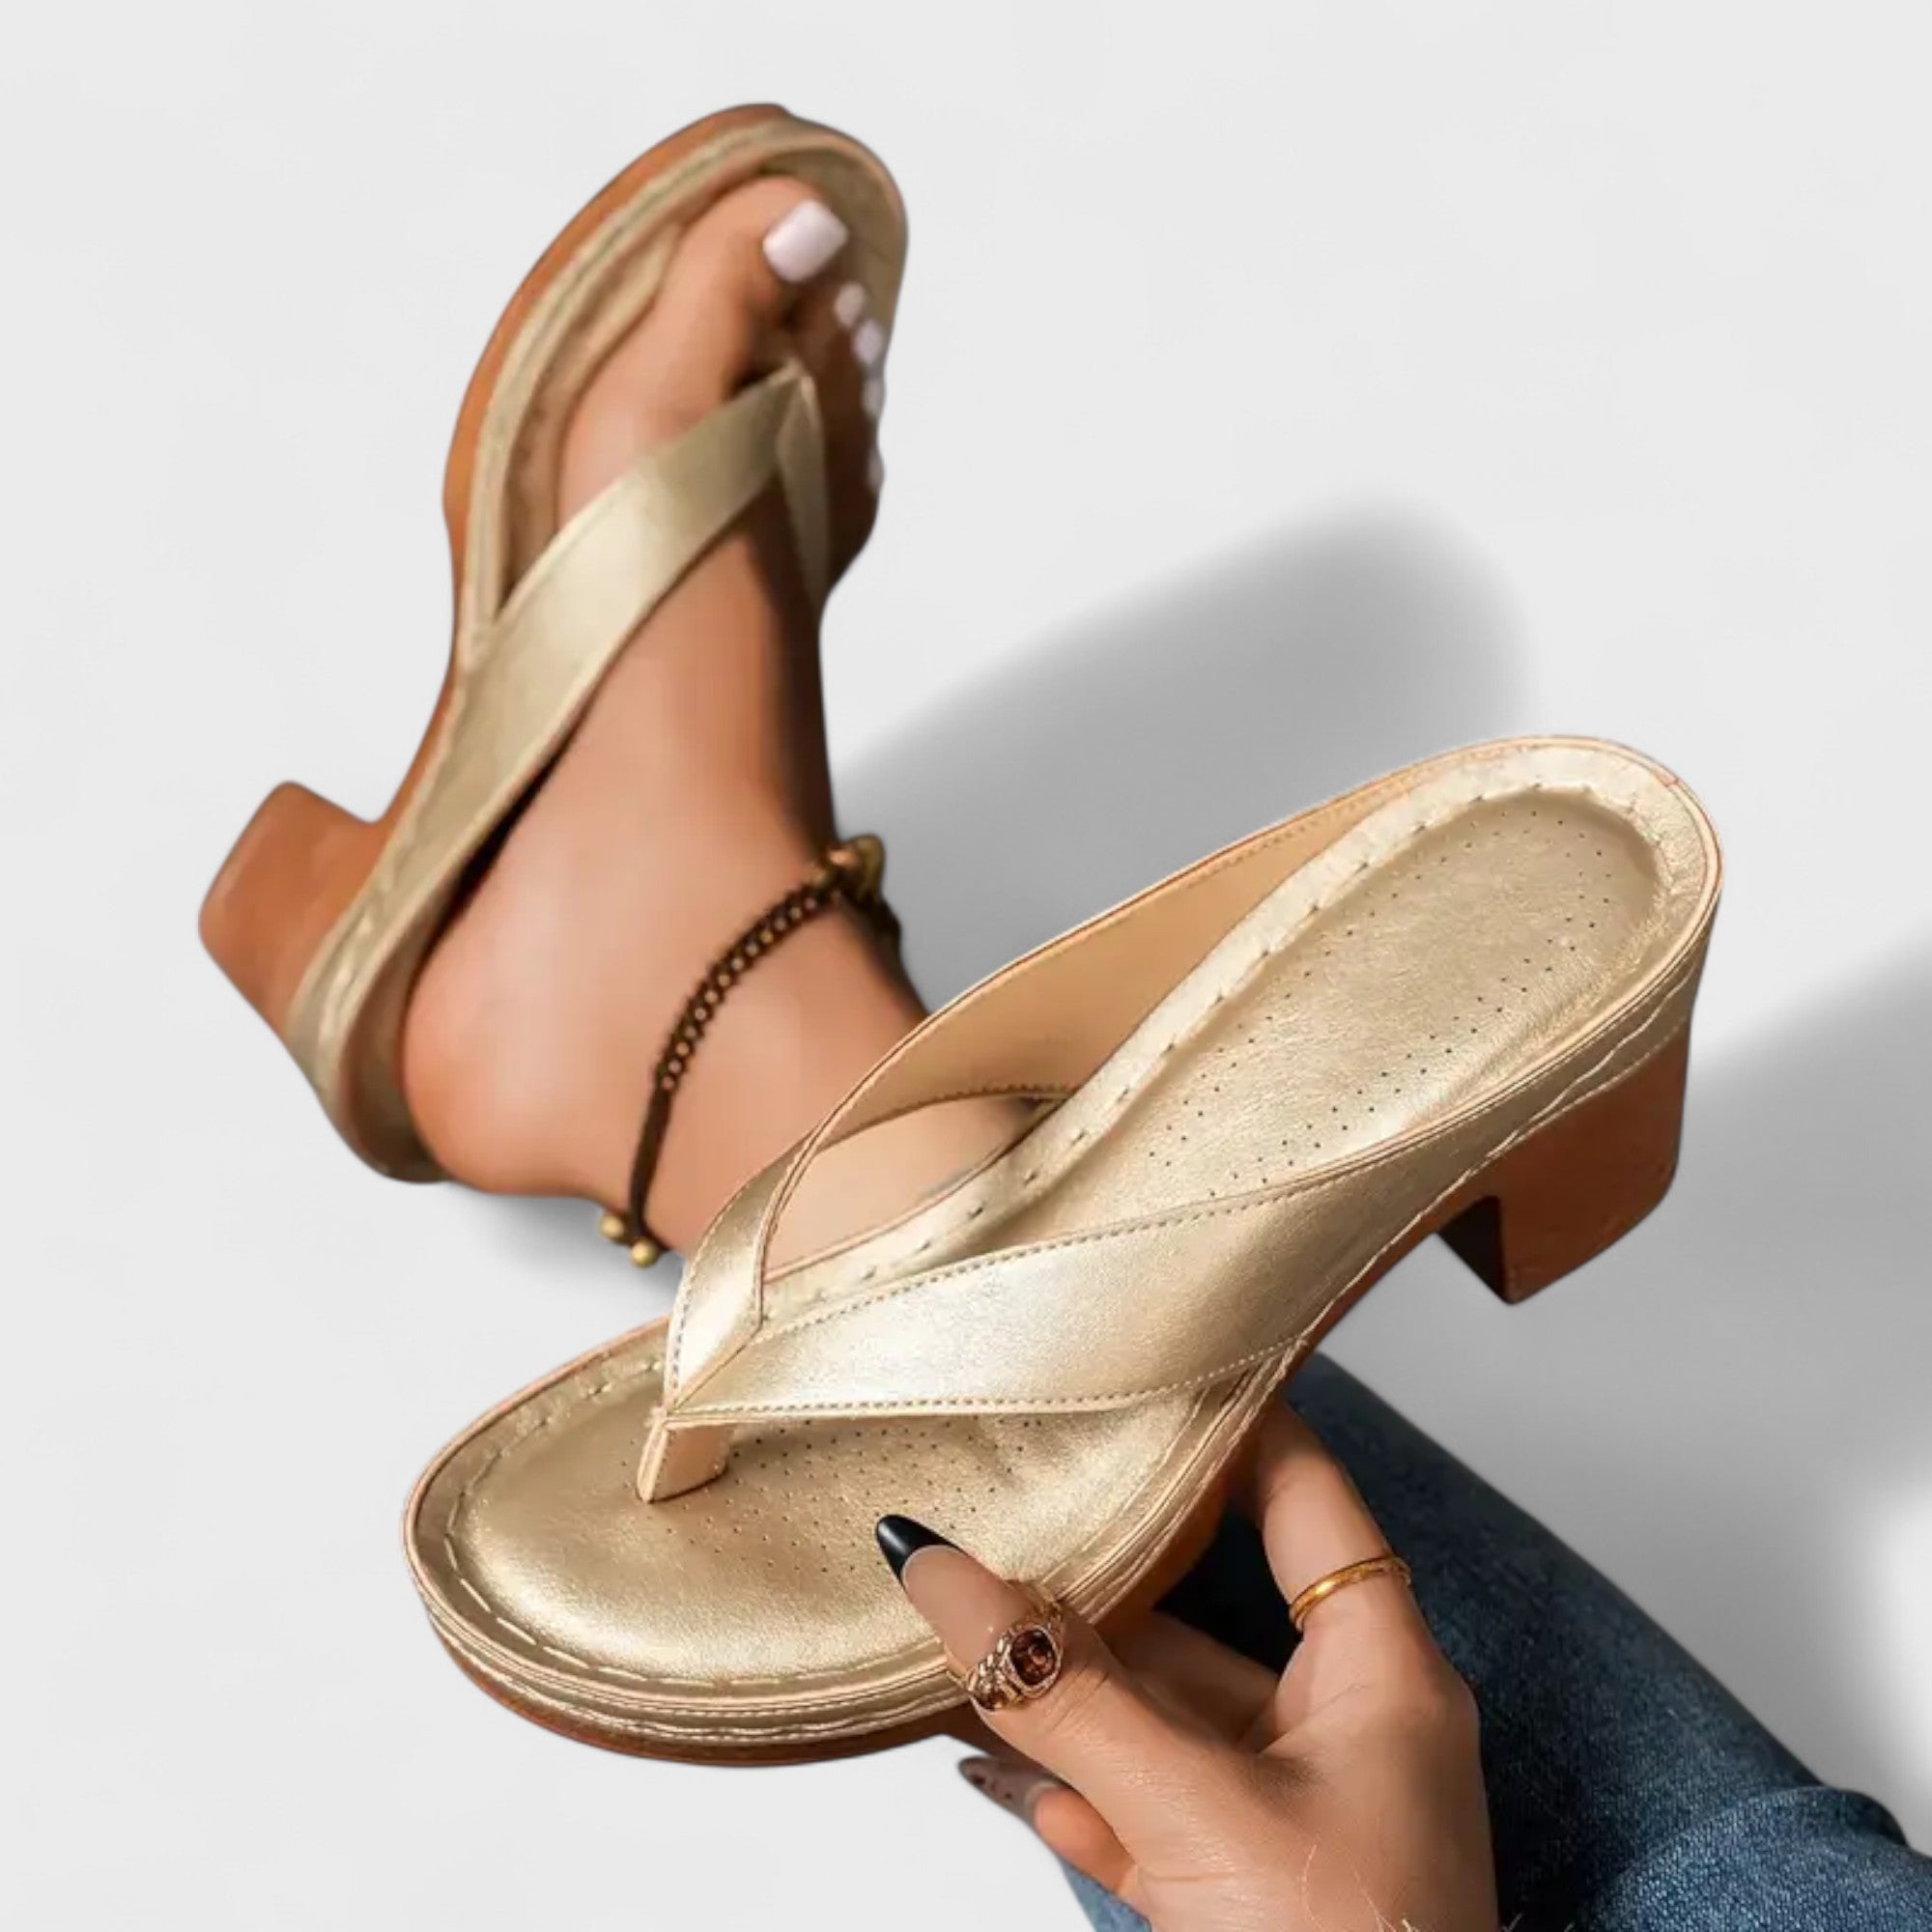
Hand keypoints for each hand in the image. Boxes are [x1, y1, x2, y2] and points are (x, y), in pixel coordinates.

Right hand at [877, 1405, 1496, 1931]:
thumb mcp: (1195, 1815)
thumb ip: (1062, 1694)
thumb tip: (940, 1573)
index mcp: (1382, 1676)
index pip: (1307, 1495)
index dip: (1233, 1418)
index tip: (1144, 1358)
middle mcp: (1339, 1731)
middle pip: (1204, 1607)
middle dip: (1098, 1564)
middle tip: (1005, 1490)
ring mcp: (1285, 1819)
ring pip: (1155, 1711)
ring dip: (1057, 1678)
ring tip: (956, 1614)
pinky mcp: (1233, 1894)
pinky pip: (1139, 1802)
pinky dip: (1064, 1774)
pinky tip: (977, 1749)